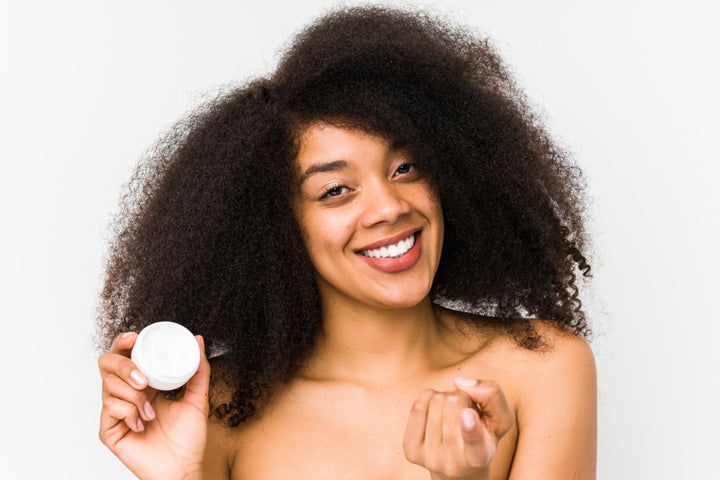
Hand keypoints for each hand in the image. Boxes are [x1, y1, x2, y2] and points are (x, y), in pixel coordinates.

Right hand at [98, 331, 210, 479]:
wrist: (183, 468)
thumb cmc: (188, 439)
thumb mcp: (197, 398)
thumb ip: (199, 370)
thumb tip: (198, 340)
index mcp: (144, 384)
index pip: (125, 356)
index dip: (123, 342)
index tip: (134, 337)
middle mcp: (126, 395)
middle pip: (107, 364)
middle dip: (123, 365)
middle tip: (143, 379)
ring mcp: (116, 412)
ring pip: (109, 386)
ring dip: (135, 396)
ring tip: (152, 413)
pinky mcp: (108, 431)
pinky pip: (110, 408)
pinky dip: (129, 412)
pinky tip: (142, 424)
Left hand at [403, 377, 514, 479]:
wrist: (459, 461)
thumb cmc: (484, 434)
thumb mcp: (500, 418)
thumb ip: (492, 396)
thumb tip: (460, 382)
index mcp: (479, 458)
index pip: (474, 443)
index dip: (470, 428)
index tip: (468, 415)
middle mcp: (453, 464)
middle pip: (452, 403)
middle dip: (461, 397)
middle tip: (464, 412)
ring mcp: (430, 459)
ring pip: (435, 401)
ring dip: (445, 399)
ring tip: (452, 416)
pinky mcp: (411, 451)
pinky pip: (417, 406)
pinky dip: (429, 400)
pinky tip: (436, 412)